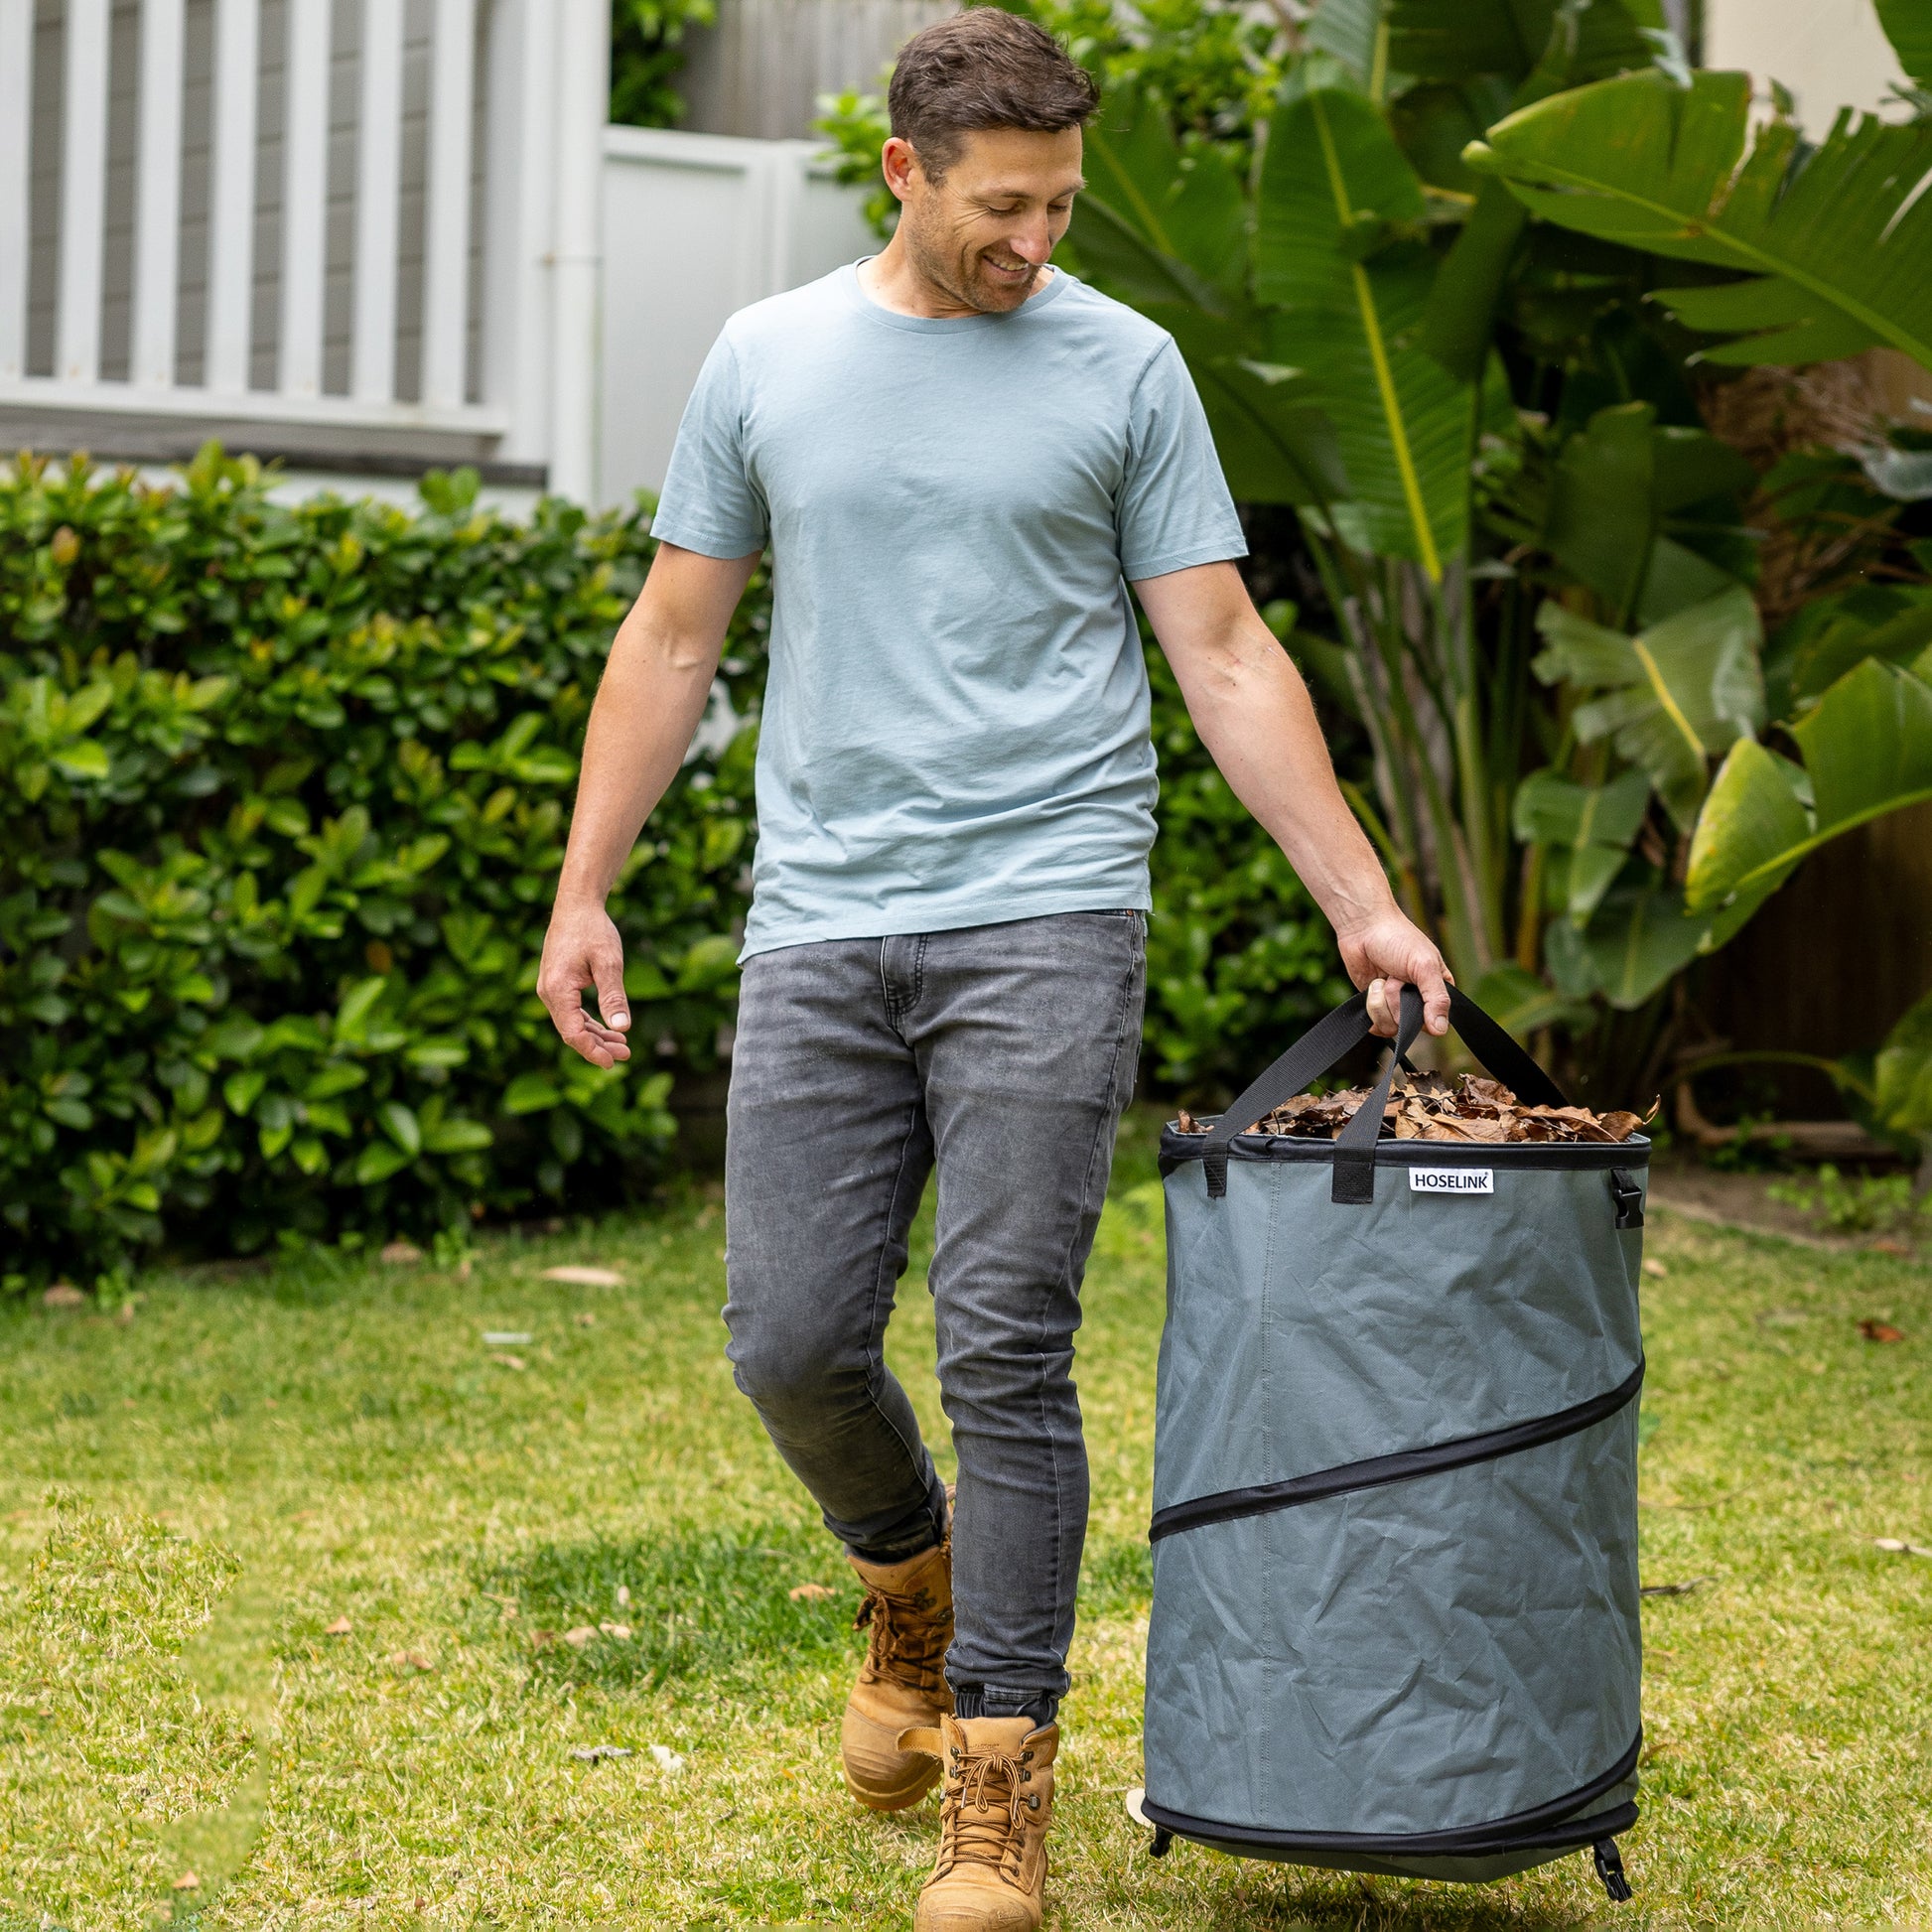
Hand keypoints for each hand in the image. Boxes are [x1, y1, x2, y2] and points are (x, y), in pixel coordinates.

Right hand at [538, 899, 632, 1067]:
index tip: (614, 1062)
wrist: (577, 905)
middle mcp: (548, 992)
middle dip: (598, 1047)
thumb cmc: (593, 930)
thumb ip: (614, 996)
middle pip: (571, 1032)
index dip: (592, 1051)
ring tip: (622, 1046)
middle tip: (626, 1056)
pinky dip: (590, 1022)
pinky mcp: (557, 984)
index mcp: (558, 990)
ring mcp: (550, 989)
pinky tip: (609, 1029)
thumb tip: (622, 1029)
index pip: (572, 1032)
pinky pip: (572, 1012)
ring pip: (572, 1023)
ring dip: (596, 1036)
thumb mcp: (609, 963)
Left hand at [1335, 908, 1452, 1038]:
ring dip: (1381, 1002)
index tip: (1413, 993)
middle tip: (1396, 977)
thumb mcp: (1424, 966)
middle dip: (1398, 1002)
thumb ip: (1436, 998)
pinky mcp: (1376, 1006)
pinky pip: (1375, 1025)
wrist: (1363, 928)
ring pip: (1390, 1027)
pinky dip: (1370, 1007)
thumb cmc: (1398, 939)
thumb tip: (1441, 1030)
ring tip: (1382, 979)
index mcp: (1437, 990)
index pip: (1437, 1021)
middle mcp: (1418, 1001)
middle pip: (1410, 1026)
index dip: (1423, 1014)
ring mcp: (1395, 1004)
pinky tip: (1372, 987)